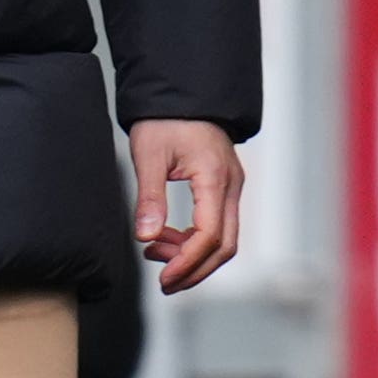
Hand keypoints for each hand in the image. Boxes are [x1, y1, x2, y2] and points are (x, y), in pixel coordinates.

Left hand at [131, 119, 244, 293]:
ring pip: (225, 239)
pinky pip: (219, 225)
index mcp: (215, 179)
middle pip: (226, 246)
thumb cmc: (167, 119)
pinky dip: (195, 240)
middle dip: (195, 270)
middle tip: (164, 283)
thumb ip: (149, 198)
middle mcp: (231, 186)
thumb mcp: (150, 155)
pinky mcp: (225, 188)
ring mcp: (232, 188)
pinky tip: (166, 238)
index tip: (164, 278)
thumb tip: (145, 237)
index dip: (187, 262)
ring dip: (193, 256)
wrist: (185, 94)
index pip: (210, 236)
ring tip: (155, 252)